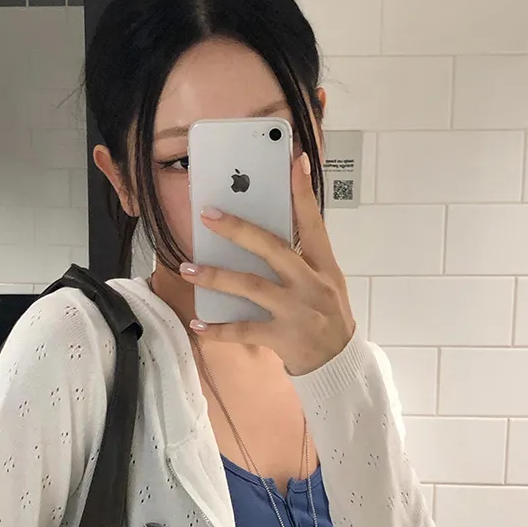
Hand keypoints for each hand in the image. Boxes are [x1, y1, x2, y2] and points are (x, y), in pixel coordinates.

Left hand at [179, 153, 355, 376]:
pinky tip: (197, 324)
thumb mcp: (326, 282)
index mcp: (323, 266)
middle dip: (238, 230)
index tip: (295, 161)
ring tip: (188, 268)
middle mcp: (311, 284)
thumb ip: (301, 259)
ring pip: (251, 287)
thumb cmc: (327, 317)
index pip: (313, 223)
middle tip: (208, 215)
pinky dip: (218, 329)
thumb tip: (261, 235)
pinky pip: (244, 330)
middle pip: (272, 249)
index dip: (303, 193)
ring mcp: (297, 311)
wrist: (339, 364)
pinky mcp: (283, 337)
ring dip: (216, 277)